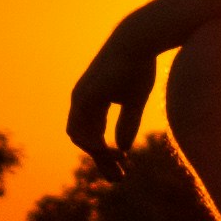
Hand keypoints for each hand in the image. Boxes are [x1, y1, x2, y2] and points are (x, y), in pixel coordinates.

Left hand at [68, 17, 168, 160]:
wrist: (138, 41)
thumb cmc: (139, 66)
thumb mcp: (134, 102)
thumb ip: (127, 124)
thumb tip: (123, 148)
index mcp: (92, 101)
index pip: (92, 133)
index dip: (104, 152)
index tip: (124, 165)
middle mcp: (82, 101)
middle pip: (83, 139)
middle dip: (100, 161)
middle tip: (119, 179)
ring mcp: (81, 99)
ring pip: (81, 138)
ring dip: (99, 158)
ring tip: (120, 170)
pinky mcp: (85, 97)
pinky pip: (85, 132)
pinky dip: (99, 147)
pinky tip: (119, 154)